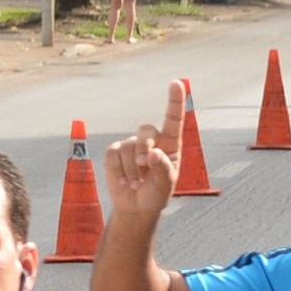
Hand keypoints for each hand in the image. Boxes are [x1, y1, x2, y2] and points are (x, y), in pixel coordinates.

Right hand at [101, 80, 189, 226]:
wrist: (136, 207)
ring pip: (129, 147)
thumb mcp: (165, 186)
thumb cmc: (156, 194)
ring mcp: (131, 145)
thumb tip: (153, 154)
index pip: (173, 120)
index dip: (174, 101)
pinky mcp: (115, 153)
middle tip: (145, 165)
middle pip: (146, 130)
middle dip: (144, 147)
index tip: (177, 83)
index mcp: (170, 145)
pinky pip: (114, 155)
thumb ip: (162, 170)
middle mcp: (151, 141)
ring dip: (133, 169)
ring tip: (137, 183)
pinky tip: (125, 181)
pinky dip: (119, 171)